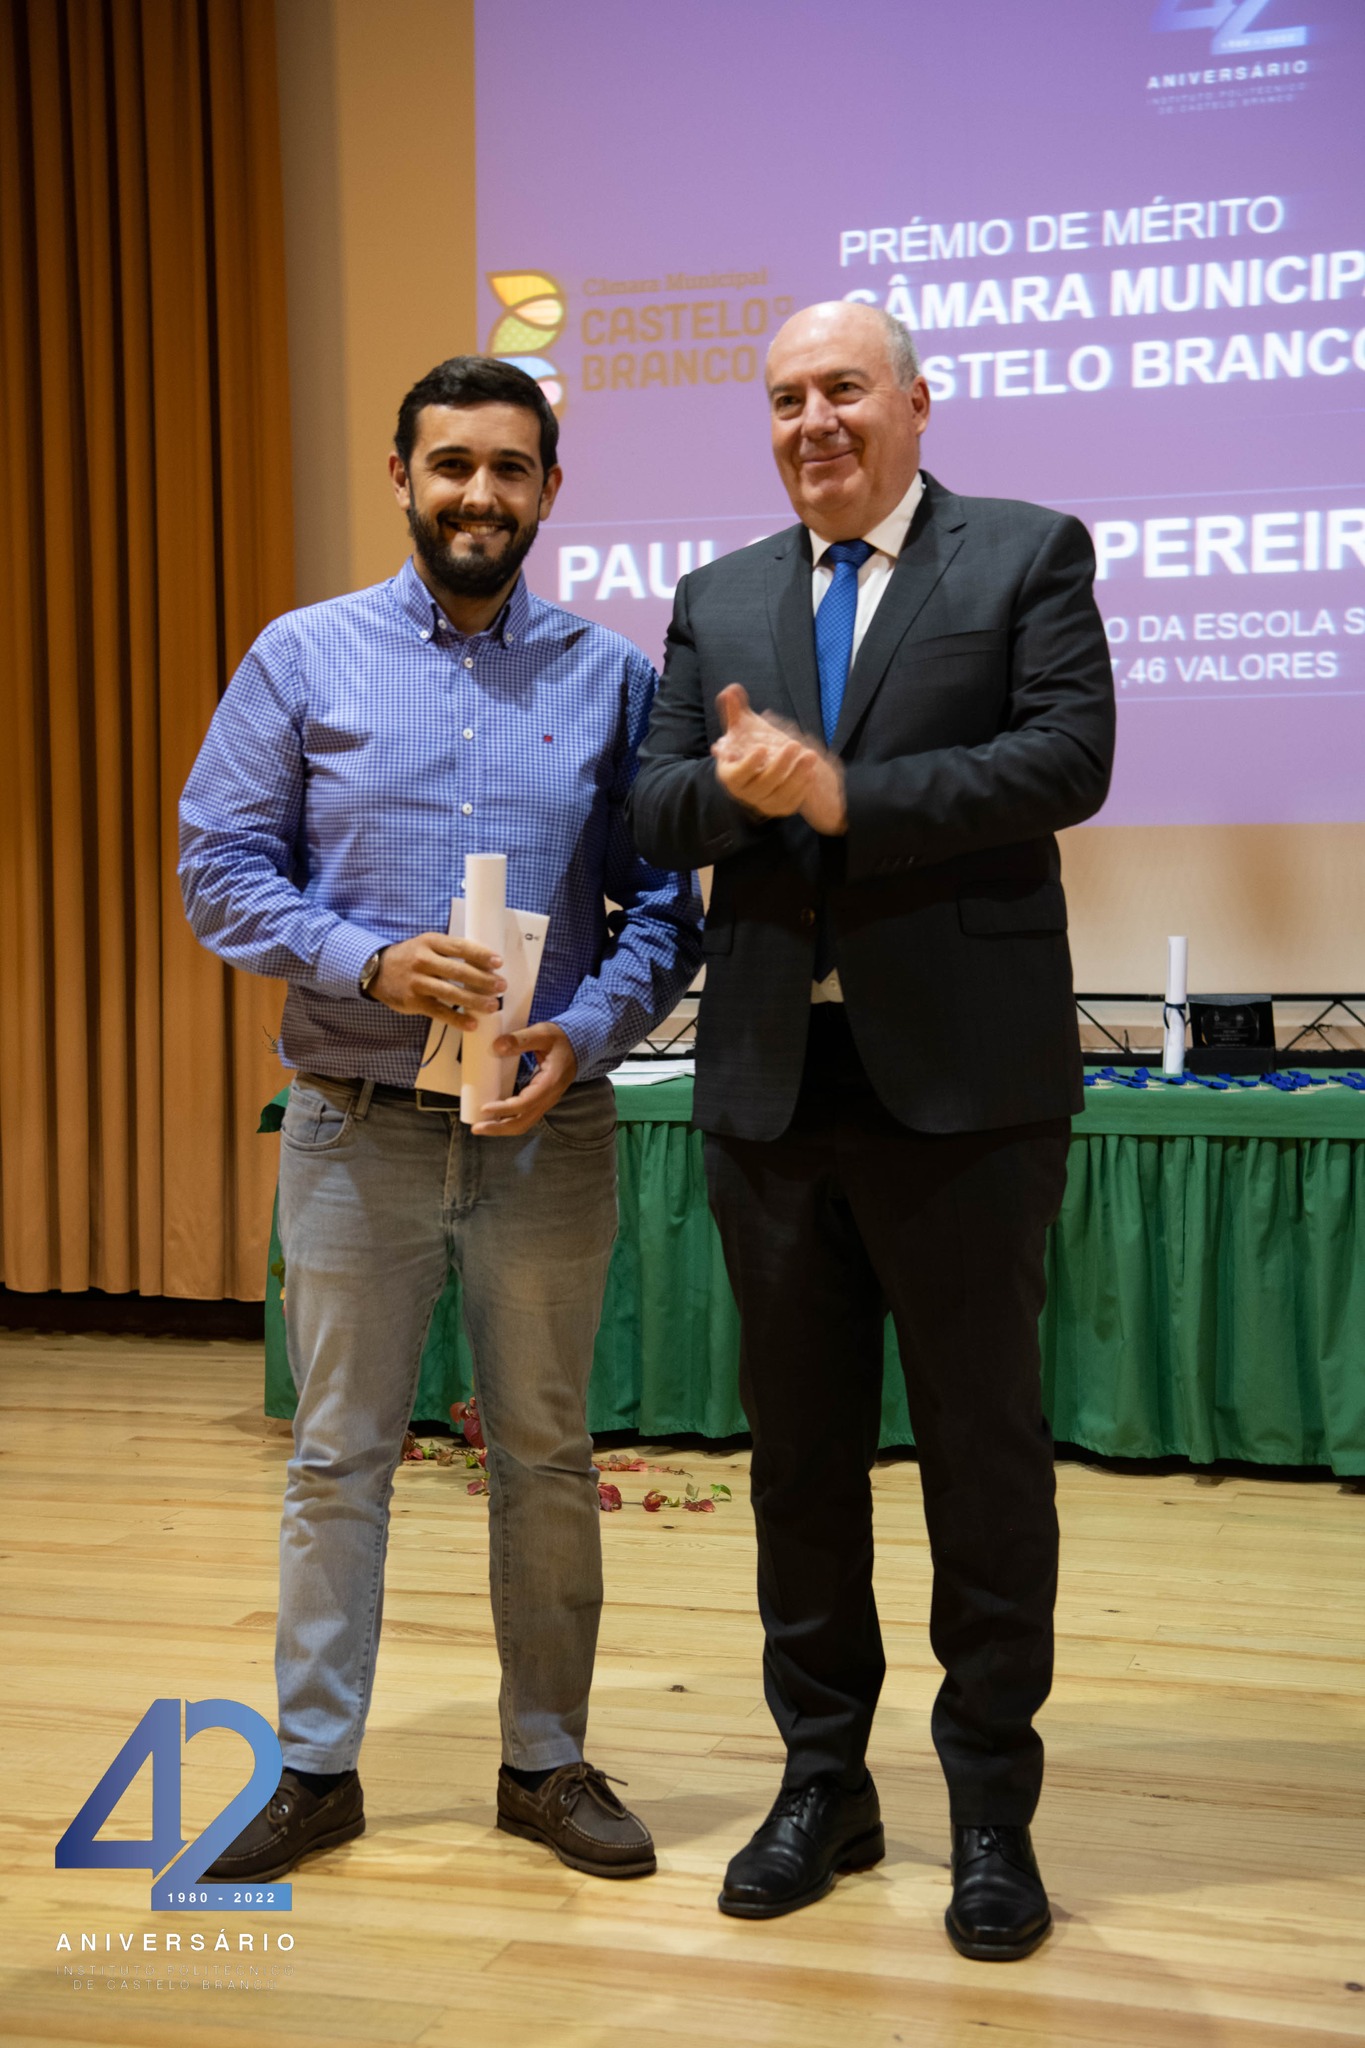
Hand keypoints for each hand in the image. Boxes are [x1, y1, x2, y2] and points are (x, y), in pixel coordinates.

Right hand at [369, 933, 504, 1026]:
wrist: (378, 971)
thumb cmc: (411, 957)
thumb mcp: (427, 945)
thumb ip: (451, 951)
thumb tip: (485, 963)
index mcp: (430, 942)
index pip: (459, 947)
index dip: (480, 954)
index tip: (498, 962)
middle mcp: (423, 961)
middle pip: (458, 971)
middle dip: (483, 980)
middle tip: (501, 986)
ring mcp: (417, 982)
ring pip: (451, 993)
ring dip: (475, 1001)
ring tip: (493, 1006)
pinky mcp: (414, 1002)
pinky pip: (439, 1012)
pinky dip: (457, 1019)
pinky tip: (472, 1024)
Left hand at [473, 1021, 577, 1135]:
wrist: (578, 1045)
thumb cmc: (560, 1039)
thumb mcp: (542, 1033)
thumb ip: (520, 1039)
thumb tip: (496, 1046)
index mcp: (550, 1083)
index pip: (525, 1103)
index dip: (504, 1108)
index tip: (484, 1108)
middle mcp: (549, 1097)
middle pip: (523, 1122)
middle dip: (499, 1128)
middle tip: (476, 1127)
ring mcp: (545, 1102)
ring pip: (524, 1123)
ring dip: (502, 1128)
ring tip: (481, 1126)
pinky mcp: (540, 1101)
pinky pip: (524, 1117)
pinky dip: (508, 1121)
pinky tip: (493, 1118)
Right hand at [712, 684, 846, 833]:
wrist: (757, 775)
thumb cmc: (747, 748)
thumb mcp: (741, 731)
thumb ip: (735, 712)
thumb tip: (731, 690)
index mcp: (731, 775)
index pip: (736, 774)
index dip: (749, 764)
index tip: (762, 748)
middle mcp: (746, 793)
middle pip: (763, 784)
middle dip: (780, 765)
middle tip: (794, 745)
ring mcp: (764, 803)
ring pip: (780, 794)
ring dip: (796, 776)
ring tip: (810, 756)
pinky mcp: (780, 808)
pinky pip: (792, 801)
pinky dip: (801, 788)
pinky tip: (811, 772)